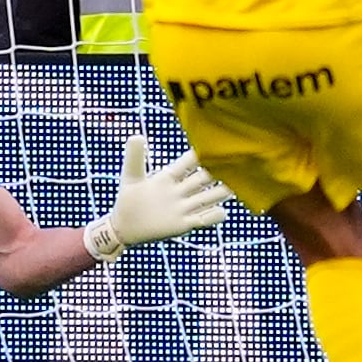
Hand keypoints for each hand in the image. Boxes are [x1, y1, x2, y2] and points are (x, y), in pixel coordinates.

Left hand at [81, 133, 231, 260]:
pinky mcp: (182, 225)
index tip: (214, 145)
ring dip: (220, 192)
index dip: (200, 155)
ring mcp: (182, 208)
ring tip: (237, 186)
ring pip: (206, 197)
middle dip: (217, 172)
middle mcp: (179, 191)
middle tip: (235, 162)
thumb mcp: (131, 176)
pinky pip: (201, 219)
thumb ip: (134, 157)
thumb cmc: (127, 200)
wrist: (124, 226)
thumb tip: (136, 135)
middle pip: (202, 179)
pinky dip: (212, 216)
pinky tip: (222, 212)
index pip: (188, 163)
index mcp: (168, 177)